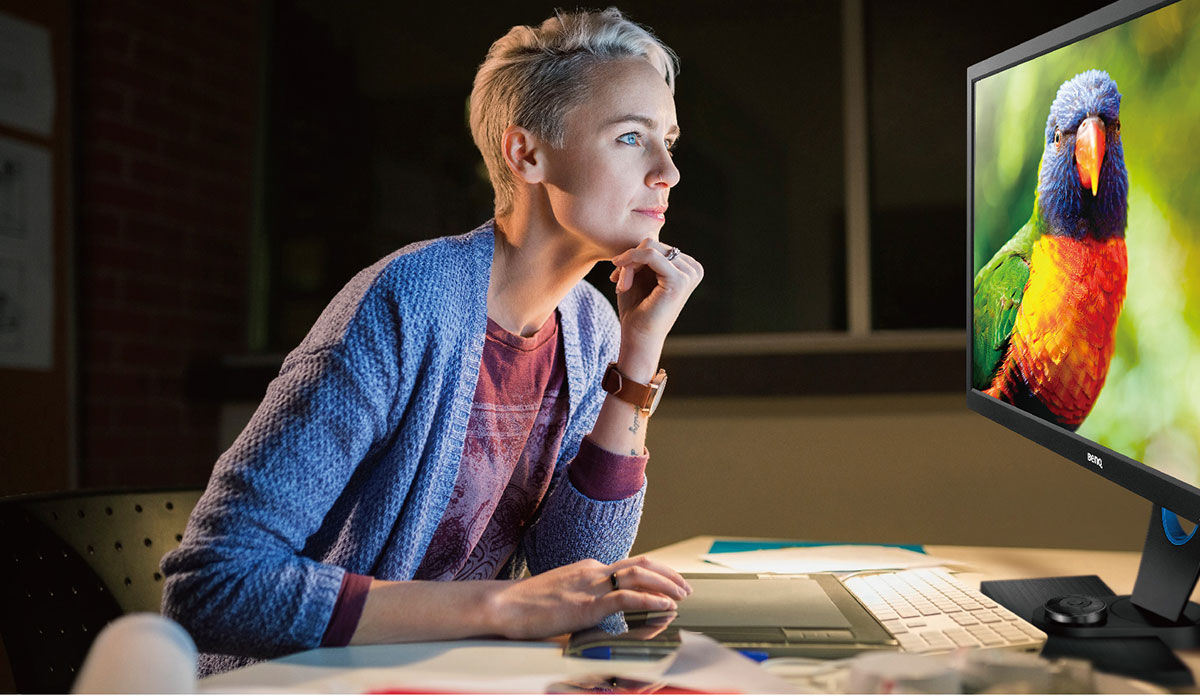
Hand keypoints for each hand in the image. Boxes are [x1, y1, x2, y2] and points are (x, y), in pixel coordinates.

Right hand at [484, 555, 692, 639]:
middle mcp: (593, 571)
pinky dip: (651, 601)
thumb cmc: (525, 606)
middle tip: (685, 589)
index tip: (669, 585)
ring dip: (666, 585)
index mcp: (588, 569)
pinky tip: (665, 607)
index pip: (630, 565)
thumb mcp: (561, 597)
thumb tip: (595, 613)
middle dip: (668, 575)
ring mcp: (591, 585)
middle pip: (641, 564)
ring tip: (681, 597)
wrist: (502, 606)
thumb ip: (582, 600)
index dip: (655, 574)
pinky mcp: (587, 605)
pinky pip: (627, 599)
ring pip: (640, 576)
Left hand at [608, 239, 702, 368]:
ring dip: (629, 265)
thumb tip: (644, 231)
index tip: (618, 275)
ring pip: (649, 248)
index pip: (657, 244)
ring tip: (621, 284)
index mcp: (687, 266)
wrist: (638, 337)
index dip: (634, 256)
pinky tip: (622, 282)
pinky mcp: (679, 279)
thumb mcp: (639, 273)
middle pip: (653, 244)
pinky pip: (650, 255)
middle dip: (630, 260)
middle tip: (617, 280)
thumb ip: (643, 253)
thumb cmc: (637, 308)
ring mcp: (689, 273)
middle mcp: (693, 268)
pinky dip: (630, 264)